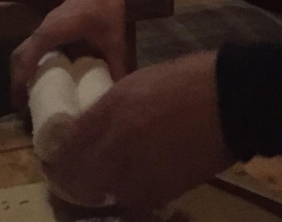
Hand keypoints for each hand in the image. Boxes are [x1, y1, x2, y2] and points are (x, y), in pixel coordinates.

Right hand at [10, 0, 127, 109]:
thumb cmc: (105, 8)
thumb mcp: (114, 40)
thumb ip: (117, 67)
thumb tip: (119, 97)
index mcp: (54, 30)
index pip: (29, 54)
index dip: (22, 78)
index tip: (21, 102)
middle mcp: (44, 29)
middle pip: (19, 54)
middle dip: (16, 80)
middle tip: (22, 106)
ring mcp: (45, 27)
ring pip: (23, 50)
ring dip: (21, 72)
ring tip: (28, 98)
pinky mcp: (49, 28)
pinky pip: (32, 48)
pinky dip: (30, 64)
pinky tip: (42, 81)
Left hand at [44, 51, 231, 211]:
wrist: (228, 101)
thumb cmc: (186, 80)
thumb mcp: (139, 81)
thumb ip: (113, 106)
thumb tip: (95, 124)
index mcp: (113, 108)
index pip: (71, 140)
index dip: (57, 152)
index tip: (53, 155)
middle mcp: (120, 141)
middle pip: (79, 172)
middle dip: (67, 177)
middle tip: (65, 176)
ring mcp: (140, 168)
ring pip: (102, 191)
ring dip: (94, 191)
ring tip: (92, 187)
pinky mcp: (162, 190)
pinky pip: (131, 202)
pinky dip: (123, 199)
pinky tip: (122, 193)